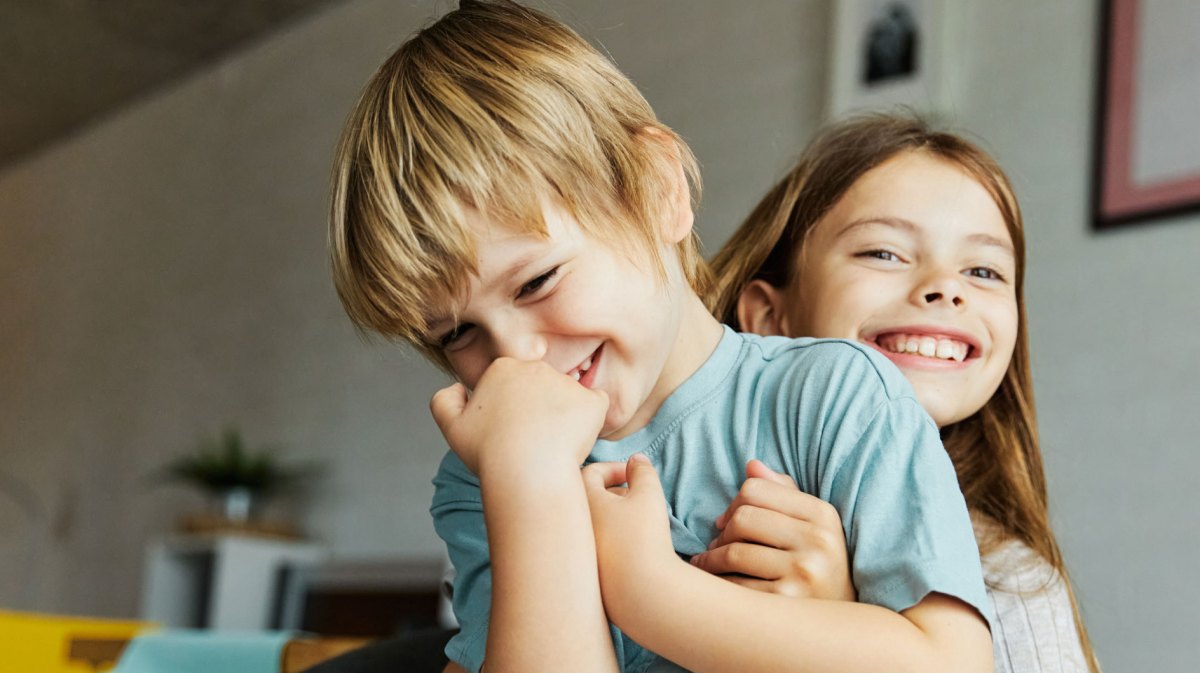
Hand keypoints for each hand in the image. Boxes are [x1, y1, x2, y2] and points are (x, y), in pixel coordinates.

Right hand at [430, 357, 608, 475]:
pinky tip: (575, 438)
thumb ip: (444, 401)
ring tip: (551, 444)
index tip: (509, 430)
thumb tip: (458, 387)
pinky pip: (595, 405)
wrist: (526, 471)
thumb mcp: (451, 427)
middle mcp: (537, 368)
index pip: (512, 383)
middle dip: (537, 407)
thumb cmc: (488, 452)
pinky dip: (590, 419)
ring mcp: (567, 383)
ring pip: (566, 396)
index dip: (511, 408)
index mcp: (504, 368)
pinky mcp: (592, 401)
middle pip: (540, 386)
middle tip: (531, 438)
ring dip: (562, 414)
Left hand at [583, 455, 678, 606]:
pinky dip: (608, 539)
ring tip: (635, 522)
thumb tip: (636, 460)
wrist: (640, 592)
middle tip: (632, 497)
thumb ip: (642, 471)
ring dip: (610, 516)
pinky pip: (592, 547)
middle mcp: (572, 524)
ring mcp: (575, 551)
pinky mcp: (583, 573)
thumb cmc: (643, 537)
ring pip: (589, 523)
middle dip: (610, 493)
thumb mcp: (649, 495)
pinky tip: (629, 547)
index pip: (589, 472)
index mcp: (581, 500)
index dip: (613, 468)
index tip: (633, 476)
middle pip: (585, 498)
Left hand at [688, 459, 855, 601]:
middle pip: (742, 518)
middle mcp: (818, 542)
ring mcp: (803, 574)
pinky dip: (719, 584)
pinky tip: (717, 586)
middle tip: (718, 545)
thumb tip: (751, 465)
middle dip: (722, 532)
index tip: (726, 522)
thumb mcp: (812, 525)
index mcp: (822, 515)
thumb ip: (783, 492)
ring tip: (710, 564)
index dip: (733, 504)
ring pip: (733, 551)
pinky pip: (735, 586)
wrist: (842, 627)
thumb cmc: (817, 566)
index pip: (754, 489)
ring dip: (712, 559)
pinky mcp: (786, 604)